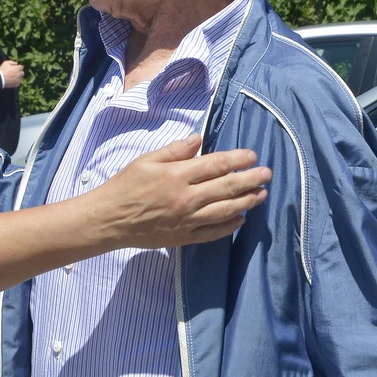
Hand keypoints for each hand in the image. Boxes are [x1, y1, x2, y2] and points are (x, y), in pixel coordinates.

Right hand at [0, 60, 23, 88]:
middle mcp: (20, 74)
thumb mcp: (6, 63)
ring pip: (20, 78)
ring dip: (18, 77)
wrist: (0, 79)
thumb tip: (16, 63)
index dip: (18, 67)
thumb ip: (12, 62)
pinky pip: (18, 82)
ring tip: (12, 77)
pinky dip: (16, 81)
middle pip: (22, 72)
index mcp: (18, 68)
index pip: (21, 67)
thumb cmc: (3, 70)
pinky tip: (12, 81)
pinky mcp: (17, 84)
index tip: (15, 68)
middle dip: (19, 72)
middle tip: (14, 73)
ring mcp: (19, 79)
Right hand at [82, 135, 269, 250]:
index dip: (238, 159)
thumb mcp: (146, 161)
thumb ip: (174, 150)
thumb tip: (199, 139)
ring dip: (247, 201)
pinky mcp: (184, 237)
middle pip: (227, 187)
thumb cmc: (125, 186)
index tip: (253, 155)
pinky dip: (229, 226)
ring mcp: (187, 220)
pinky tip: (241, 219)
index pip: (216, 165)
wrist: (109, 220)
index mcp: (177, 175)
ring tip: (262, 194)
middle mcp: (186, 198)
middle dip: (250, 179)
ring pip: (225, 210)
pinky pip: (212, 232)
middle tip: (267, 174)